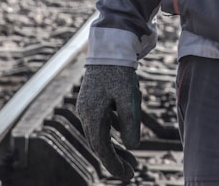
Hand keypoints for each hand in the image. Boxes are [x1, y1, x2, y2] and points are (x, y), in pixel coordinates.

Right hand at [75, 65, 141, 180]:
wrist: (111, 46)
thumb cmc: (120, 71)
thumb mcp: (127, 96)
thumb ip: (129, 121)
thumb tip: (133, 146)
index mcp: (92, 114)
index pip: (101, 148)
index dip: (113, 164)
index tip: (127, 175)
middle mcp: (85, 113)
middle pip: (99, 143)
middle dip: (115, 159)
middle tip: (132, 171)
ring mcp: (88, 106)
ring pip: (101, 134)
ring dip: (116, 147)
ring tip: (131, 160)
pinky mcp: (93, 100)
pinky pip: (103, 123)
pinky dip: (114, 133)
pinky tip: (125, 138)